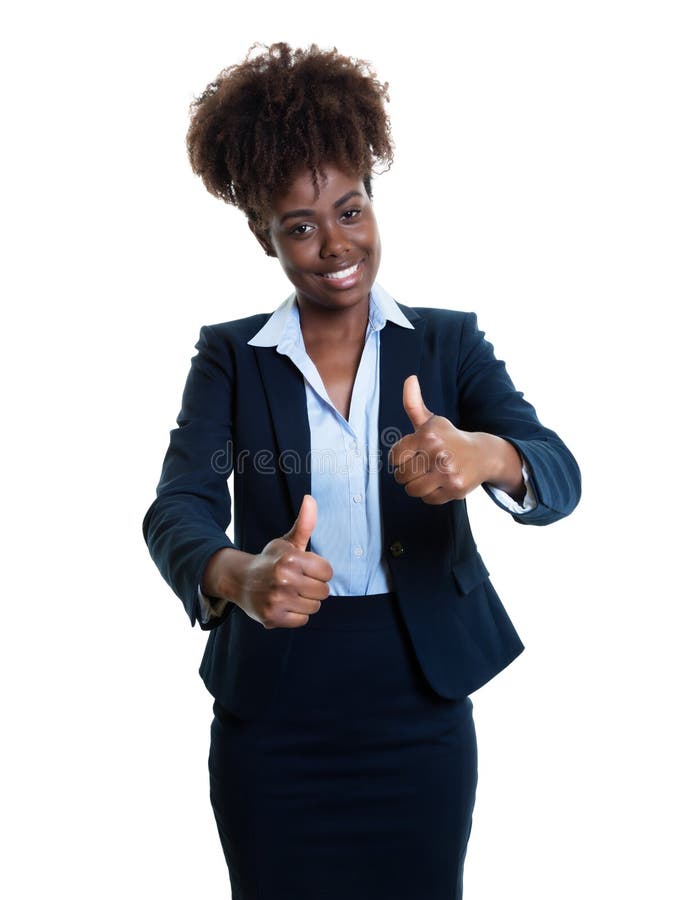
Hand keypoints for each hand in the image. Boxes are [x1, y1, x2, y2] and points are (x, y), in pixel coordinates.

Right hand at [238, 494, 333, 628]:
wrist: (240, 581)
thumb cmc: (270, 560)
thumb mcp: (288, 542)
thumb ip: (304, 524)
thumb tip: (310, 498)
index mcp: (290, 559)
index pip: (327, 572)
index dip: (320, 570)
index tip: (307, 569)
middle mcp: (283, 579)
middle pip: (323, 591)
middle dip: (314, 587)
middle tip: (298, 582)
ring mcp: (277, 600)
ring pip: (314, 607)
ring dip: (306, 601)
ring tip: (291, 593)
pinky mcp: (272, 617)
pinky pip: (302, 620)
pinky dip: (296, 614)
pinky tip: (285, 604)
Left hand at [388, 375, 496, 504]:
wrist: (483, 455)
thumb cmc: (449, 438)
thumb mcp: (431, 421)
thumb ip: (413, 404)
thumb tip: (410, 378)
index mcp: (428, 435)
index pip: (395, 457)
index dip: (399, 459)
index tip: (411, 456)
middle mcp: (438, 453)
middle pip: (402, 476)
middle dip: (407, 474)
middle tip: (420, 468)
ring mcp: (448, 472)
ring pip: (413, 490)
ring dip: (417, 486)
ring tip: (428, 477)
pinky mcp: (455, 488)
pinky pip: (428, 499)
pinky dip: (431, 495)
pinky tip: (440, 483)